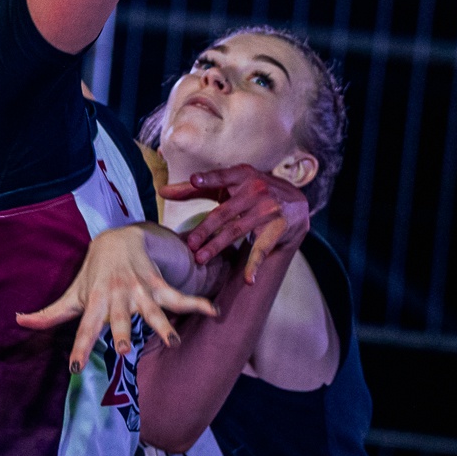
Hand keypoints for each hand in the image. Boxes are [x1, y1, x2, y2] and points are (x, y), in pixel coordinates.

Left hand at [16, 224, 218, 374]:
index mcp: (95, 303)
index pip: (85, 329)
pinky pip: (180, 297)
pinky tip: (215, 312)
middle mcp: (118, 298)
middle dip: (124, 333)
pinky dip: (199, 303)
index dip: (80, 348)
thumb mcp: (72, 293)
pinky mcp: (159, 286)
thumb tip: (19, 321)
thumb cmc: (93, 274)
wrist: (119, 239)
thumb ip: (49, 313)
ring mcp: (141, 292)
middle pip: (121, 319)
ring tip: (174, 341)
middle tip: (127, 351)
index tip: (75, 367)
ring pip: (154, 311)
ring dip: (164, 325)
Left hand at [161, 163, 309, 277]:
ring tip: (201, 258)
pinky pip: (262, 249)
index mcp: (241, 175)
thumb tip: (162, 191)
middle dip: (206, 228)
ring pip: (237, 230)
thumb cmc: (250, 191)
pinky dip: (254, 265)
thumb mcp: (226, 186)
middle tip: (191, 244)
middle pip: (225, 212)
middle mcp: (256, 190)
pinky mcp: (276, 228)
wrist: (294, 202)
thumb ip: (194, 189)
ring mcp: (267, 210)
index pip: (222, 177)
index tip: (195, 181)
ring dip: (218, 245)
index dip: (209, 179)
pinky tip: (248, 279)